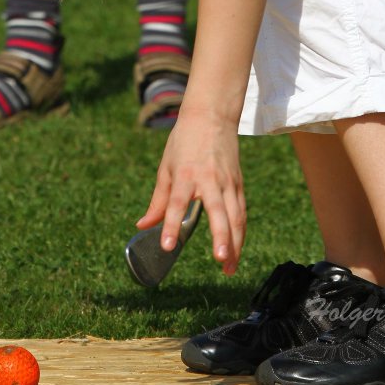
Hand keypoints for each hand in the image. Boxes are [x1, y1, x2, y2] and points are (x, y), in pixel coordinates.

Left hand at [136, 109, 245, 274]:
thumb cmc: (184, 142)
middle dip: (221, 238)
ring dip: (235, 243)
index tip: (168, 246)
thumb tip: (143, 226)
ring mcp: (228, 182)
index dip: (171, 225)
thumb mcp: (166, 168)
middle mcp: (210, 179)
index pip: (177, 203)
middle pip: (218, 212)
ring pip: (236, 216)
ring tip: (229, 268)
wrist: (211, 115)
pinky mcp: (239, 184)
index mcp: (185, 174)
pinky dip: (240, 233)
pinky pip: (241, 212)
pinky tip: (235, 251)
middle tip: (220, 262)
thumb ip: (158, 201)